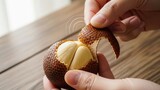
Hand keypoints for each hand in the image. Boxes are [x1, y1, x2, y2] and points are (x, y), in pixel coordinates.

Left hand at [43, 53, 159, 89]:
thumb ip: (91, 85)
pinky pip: (104, 81)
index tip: (48, 74)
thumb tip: (69, 77)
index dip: (51, 88)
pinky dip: (101, 69)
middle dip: (70, 73)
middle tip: (66, 59)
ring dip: (87, 68)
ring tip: (84, 55)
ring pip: (89, 84)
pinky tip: (101, 57)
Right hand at [84, 0, 159, 40]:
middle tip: (121, 27)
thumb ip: (112, 9)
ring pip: (112, 30)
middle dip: (112, 26)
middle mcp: (112, 6)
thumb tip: (95, 23)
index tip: (96, 27)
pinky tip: (141, 24)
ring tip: (137, 20)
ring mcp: (120, 16)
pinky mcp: (129, 26)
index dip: (91, 18)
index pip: (91, 7)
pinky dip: (132, 33)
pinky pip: (123, 36)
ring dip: (125, 29)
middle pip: (100, 21)